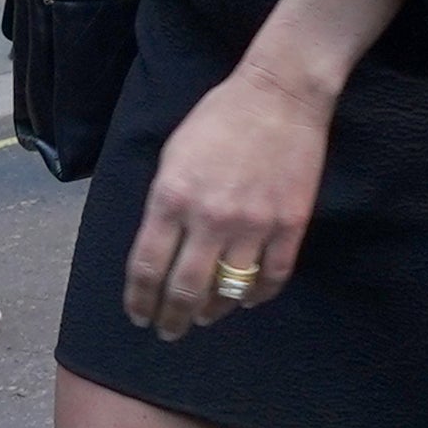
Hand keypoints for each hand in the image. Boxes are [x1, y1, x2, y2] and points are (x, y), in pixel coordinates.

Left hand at [125, 52, 334, 338]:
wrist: (280, 95)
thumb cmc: (219, 119)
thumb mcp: (173, 155)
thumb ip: (163, 203)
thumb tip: (162, 248)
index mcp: (172, 198)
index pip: (147, 268)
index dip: (140, 300)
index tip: (138, 315)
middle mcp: (209, 218)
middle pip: (184, 290)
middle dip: (171, 319)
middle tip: (167, 331)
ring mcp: (253, 225)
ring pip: (228, 291)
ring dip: (211, 312)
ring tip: (203, 317)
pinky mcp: (289, 226)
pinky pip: (271, 278)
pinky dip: (256, 295)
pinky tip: (245, 298)